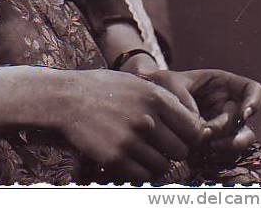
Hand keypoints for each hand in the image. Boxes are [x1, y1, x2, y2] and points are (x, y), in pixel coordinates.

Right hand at [58, 68, 206, 181]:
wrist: (67, 99)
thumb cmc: (103, 89)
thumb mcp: (137, 83)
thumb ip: (164, 100)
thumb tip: (193, 121)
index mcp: (156, 97)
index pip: (193, 129)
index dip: (189, 136)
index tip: (178, 137)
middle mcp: (147, 119)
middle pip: (181, 151)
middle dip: (172, 151)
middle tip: (158, 145)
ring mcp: (131, 140)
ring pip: (163, 166)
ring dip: (155, 162)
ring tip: (141, 151)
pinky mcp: (116, 158)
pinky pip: (143, 175)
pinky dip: (140, 171)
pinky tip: (130, 159)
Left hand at [139, 68, 260, 156]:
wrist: (148, 103)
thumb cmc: (161, 85)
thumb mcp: (168, 83)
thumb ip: (184, 99)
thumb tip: (199, 123)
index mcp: (222, 84)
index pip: (252, 90)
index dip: (254, 101)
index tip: (245, 114)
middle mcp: (228, 105)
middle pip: (244, 120)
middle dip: (227, 128)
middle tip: (206, 132)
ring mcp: (224, 125)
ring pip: (241, 139)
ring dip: (228, 145)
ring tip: (206, 146)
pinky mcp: (216, 142)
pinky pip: (227, 152)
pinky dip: (218, 154)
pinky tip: (201, 153)